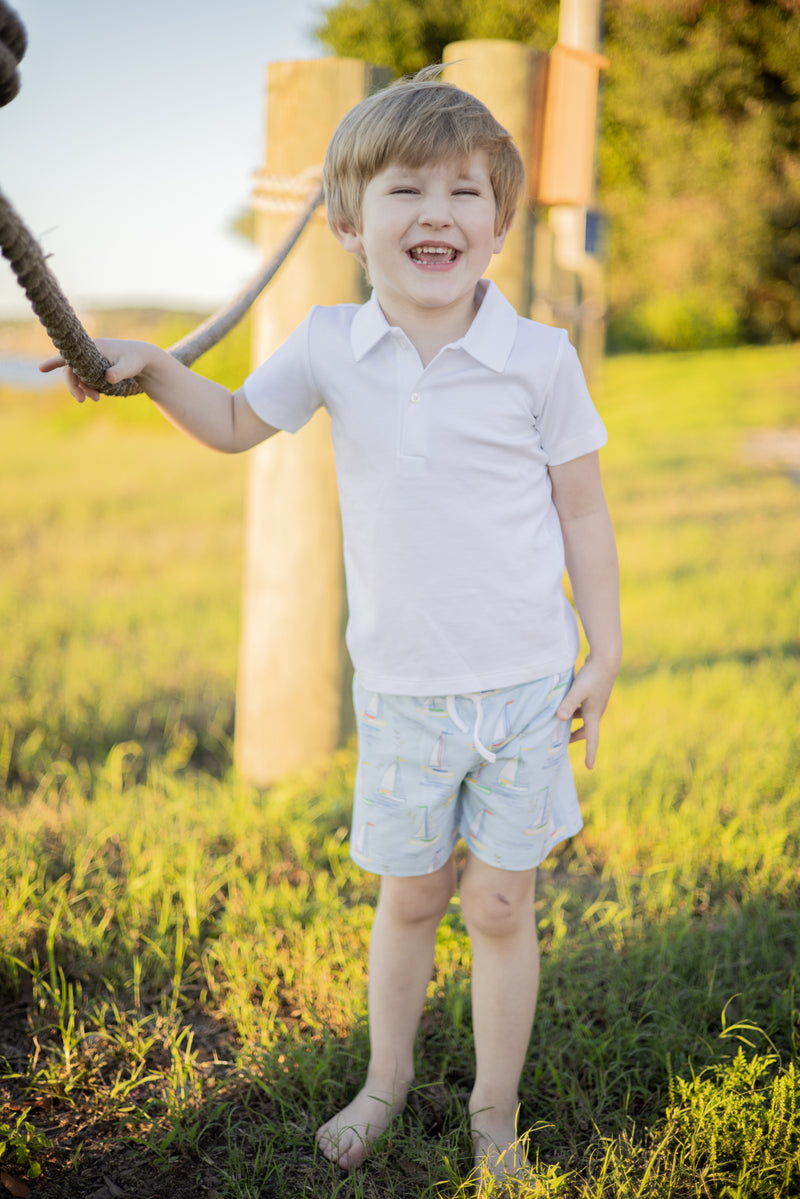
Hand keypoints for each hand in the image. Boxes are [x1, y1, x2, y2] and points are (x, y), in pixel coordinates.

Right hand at [39, 338, 156, 402]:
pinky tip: (95, 395)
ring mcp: (92, 360)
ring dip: (83, 388)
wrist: (145, 358)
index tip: (41, 369)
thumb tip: (109, 378)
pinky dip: (87, 387)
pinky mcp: (96, 367)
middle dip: (74, 386)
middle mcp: (89, 352)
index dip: (54, 362)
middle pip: (72, 370)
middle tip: (81, 400)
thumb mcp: (130, 366)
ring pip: (80, 376)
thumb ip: (119, 372)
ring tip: (96, 399)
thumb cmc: (136, 359)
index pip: (69, 355)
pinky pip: (85, 377)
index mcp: (93, 348)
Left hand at [556, 653, 618, 769]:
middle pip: (585, 730)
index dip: (590, 754)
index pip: (592, 739)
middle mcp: (596, 710)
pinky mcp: (593, 693)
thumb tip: (560, 719)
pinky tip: (563, 704)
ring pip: (582, 718)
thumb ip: (568, 704)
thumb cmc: (593, 675)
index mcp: (594, 714)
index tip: (589, 767)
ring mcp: (595, 701)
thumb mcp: (578, 691)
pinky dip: (573, 710)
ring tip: (557, 723)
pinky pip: (582, 707)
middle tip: (561, 742)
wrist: (607, 658)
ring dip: (572, 722)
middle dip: (575, 737)